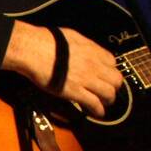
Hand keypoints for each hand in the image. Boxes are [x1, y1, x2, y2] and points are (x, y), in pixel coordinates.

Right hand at [3, 22, 122, 116]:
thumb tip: (83, 50)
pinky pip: (94, 104)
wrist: (35, 50)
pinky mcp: (76, 92)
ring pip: (109, 93)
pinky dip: (98, 111)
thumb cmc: (47, 41)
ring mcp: (86, 79)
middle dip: (113, 87)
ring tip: (103, 103)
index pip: (112, 62)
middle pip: (116, 79)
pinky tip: (97, 113)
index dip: (109, 70)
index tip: (104, 75)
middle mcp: (94, 65)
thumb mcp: (72, 37)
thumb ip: (83, 46)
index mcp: (93, 50)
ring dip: (108, 100)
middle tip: (107, 91)